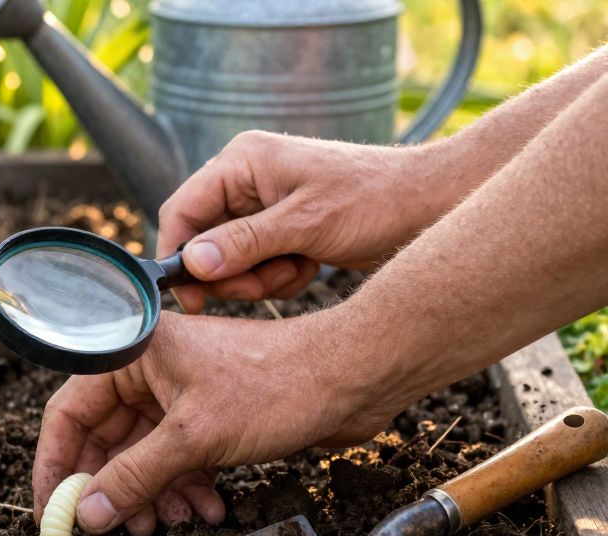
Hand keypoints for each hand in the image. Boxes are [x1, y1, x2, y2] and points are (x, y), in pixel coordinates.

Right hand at [31, 307, 409, 535]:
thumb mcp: (195, 438)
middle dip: (113, 488)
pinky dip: (186, 486)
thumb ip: (135, 478)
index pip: (69, 413)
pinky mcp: (211, 414)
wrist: (354, 376)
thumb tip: (86, 516)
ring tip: (170, 523)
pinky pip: (178, 457)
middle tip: (113, 531)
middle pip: (107, 439)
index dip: (56, 466)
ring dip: (153, 494)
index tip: (52, 513)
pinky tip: (208, 509)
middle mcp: (151, 369)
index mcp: (133, 353)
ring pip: (144, 454)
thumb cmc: (277, 384)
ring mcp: (182, 392)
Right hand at [158, 132, 445, 313]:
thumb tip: (191, 264)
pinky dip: (277, 276)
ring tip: (298, 269)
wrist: (431, 205)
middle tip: (263, 285)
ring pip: (229, 260)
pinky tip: (309, 267)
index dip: (179, 256)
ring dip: (259, 278)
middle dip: (232, 272)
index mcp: (243, 162)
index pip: (183, 210)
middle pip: (203, 241)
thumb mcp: (306, 223)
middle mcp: (246, 180)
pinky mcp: (280, 229)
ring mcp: (262, 206)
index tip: (191, 300)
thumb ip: (245, 243)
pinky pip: (255, 265)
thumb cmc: (376, 200)